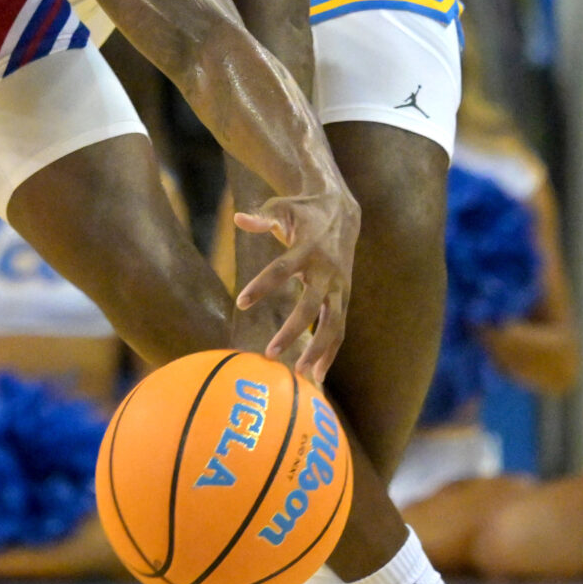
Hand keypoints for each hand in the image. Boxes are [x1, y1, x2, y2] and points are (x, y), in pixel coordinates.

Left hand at [233, 187, 360, 380]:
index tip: (241, 303)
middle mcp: (325, 271)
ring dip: (318, 350)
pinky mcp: (344, 297)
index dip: (262, 285)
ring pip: (332, 324)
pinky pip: (339, 329)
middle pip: (310, 306)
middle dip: (292, 330)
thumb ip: (262, 217)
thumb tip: (238, 218)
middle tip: (270, 352)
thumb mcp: (282, 208)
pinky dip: (330, 352)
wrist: (343, 212)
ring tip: (299, 374)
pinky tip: (318, 375)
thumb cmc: (304, 211)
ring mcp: (338, 286)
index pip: (281, 269)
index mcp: (307, 248)